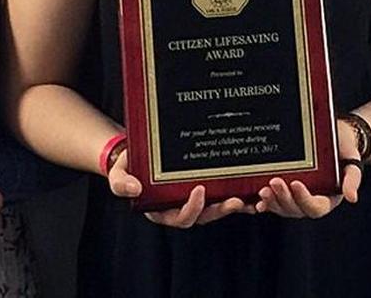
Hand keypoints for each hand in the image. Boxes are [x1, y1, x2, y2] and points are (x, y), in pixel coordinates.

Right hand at [106, 149, 252, 227]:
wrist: (138, 153)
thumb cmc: (128, 166)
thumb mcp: (119, 174)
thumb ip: (121, 183)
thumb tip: (133, 189)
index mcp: (162, 211)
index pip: (180, 217)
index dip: (192, 208)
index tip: (200, 190)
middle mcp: (180, 208)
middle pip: (204, 216)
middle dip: (220, 210)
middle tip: (234, 201)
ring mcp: (194, 198)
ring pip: (216, 207)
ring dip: (233, 205)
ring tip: (248, 199)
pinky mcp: (205, 187)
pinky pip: (221, 194)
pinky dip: (236, 194)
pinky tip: (251, 189)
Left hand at [254, 119, 362, 217]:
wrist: (335, 137)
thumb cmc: (344, 148)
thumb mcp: (351, 161)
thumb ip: (352, 179)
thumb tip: (352, 198)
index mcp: (328, 199)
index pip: (315, 207)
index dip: (304, 198)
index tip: (296, 183)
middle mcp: (310, 201)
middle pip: (295, 210)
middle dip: (283, 199)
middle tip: (273, 183)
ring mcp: (295, 198)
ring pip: (282, 208)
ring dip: (271, 202)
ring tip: (262, 190)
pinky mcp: (284, 190)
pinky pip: (273, 201)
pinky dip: (264, 203)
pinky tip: (255, 200)